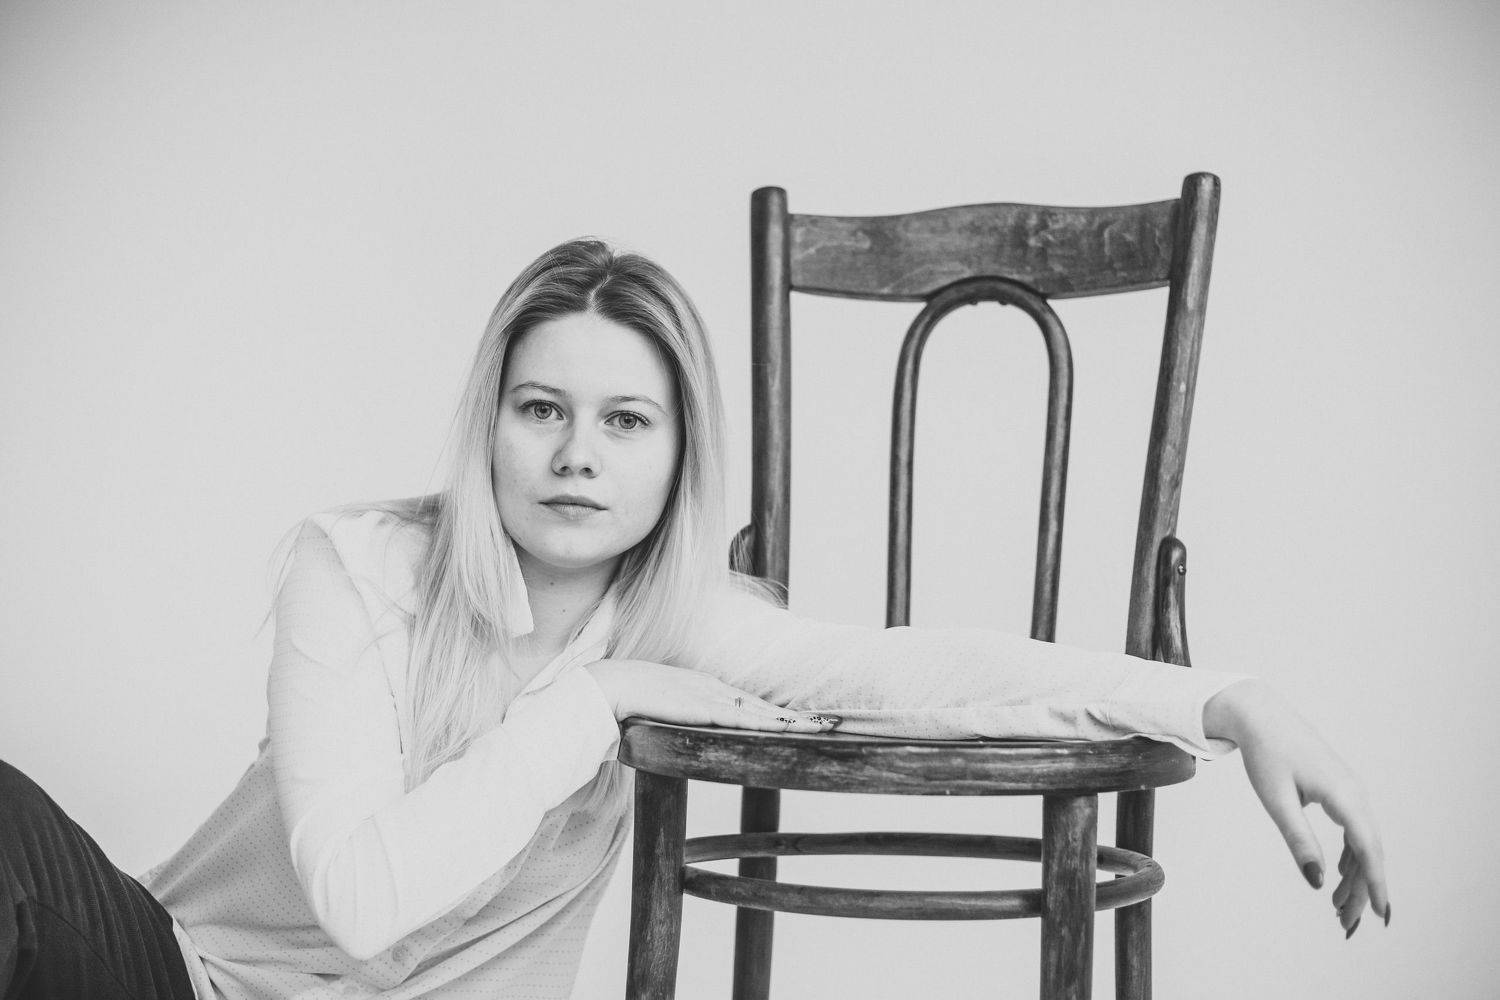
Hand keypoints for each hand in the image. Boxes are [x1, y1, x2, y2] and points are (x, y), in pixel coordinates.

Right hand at [584, 658, 839, 733]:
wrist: (608, 687)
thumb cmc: (625, 701)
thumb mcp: (658, 709)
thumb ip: (673, 718)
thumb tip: (677, 730)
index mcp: (702, 688)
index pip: (747, 702)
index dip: (774, 712)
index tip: (798, 721)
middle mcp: (712, 687)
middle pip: (762, 704)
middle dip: (795, 716)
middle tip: (827, 723)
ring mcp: (710, 695)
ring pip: (760, 710)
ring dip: (791, 720)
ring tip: (821, 727)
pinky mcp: (705, 707)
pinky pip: (744, 717)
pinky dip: (768, 723)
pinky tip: (788, 728)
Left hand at [1203, 679, 1389, 936]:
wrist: (1260, 715)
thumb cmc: (1266, 754)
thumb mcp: (1277, 801)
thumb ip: (1298, 840)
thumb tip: (1316, 881)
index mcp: (1344, 794)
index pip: (1367, 848)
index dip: (1375, 883)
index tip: (1381, 914)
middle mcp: (1355, 793)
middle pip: (1367, 851)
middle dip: (1361, 890)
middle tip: (1346, 925)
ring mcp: (1350, 791)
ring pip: (1361, 843)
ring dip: (1353, 876)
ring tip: (1338, 909)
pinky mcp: (1340, 791)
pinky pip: (1352, 831)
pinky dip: (1347, 856)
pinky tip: (1337, 877)